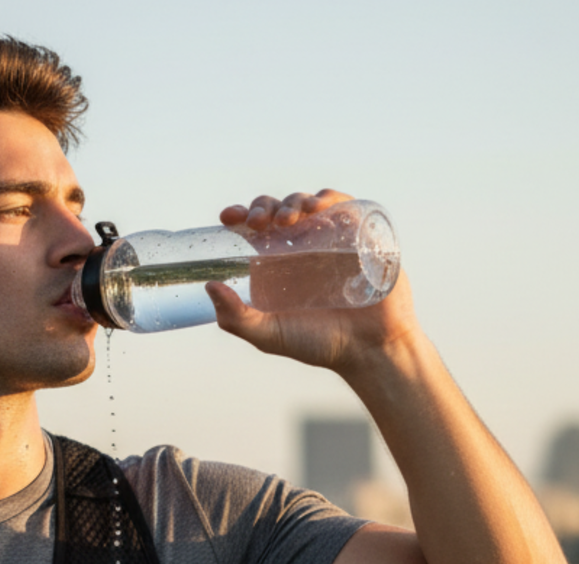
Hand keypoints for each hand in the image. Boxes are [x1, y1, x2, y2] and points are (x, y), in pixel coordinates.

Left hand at [206, 189, 418, 375]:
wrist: (369, 349)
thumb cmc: (318, 345)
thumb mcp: (269, 335)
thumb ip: (236, 318)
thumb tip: (208, 287)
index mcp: (275, 265)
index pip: (254, 231)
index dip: (240, 217)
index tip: (228, 217)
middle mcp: (301, 248)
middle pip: (277, 211)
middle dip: (263, 207)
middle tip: (257, 221)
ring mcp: (330, 239)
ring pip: (307, 204)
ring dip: (292, 202)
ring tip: (286, 219)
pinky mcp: (359, 234)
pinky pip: (343, 206)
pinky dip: (328, 200)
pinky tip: (316, 209)